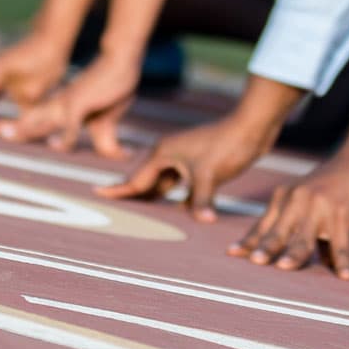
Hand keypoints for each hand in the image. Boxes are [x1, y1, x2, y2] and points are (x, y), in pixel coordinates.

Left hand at [0, 53, 140, 157]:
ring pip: (40, 119)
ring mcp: (66, 104)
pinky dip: (64, 136)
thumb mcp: (106, 120)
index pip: (23, 121)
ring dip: (24, 127)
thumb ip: (105, 139)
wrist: (123, 62)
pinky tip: (56, 147)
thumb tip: (117, 155)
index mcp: (53, 110)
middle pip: (22, 119)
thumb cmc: (112, 88)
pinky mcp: (82, 103)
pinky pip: (71, 123)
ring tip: (5, 134)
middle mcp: (54, 107)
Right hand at [95, 113, 275, 221]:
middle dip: (133, 196)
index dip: (117, 190)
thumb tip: (204, 221)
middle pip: (146, 182)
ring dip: (155, 197)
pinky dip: (177, 197)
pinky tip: (177, 210)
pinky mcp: (199, 163)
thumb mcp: (211, 176)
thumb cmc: (227, 145)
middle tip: (114, 212)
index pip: (135, 180)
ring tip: (139, 213)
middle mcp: (169, 155)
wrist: (252, 127)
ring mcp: (184, 158)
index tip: (96, 194)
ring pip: (163, 183)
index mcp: (163, 154)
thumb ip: (201, 201)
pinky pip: (181, 184)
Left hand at [228, 150, 348, 279]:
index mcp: (287, 196)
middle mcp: (299, 199)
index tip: (232, 254)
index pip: (265, 225)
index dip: (250, 240)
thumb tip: (315, 263)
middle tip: (254, 262)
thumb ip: (309, 230)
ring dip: (295, 253)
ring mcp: (321, 204)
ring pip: (306, 236)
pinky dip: (343, 260)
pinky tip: (345, 276)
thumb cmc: (341, 183)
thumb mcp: (316, 202)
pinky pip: (342, 241)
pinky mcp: (344, 210)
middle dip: (266, 247)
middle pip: (279, 231)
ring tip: (284, 268)